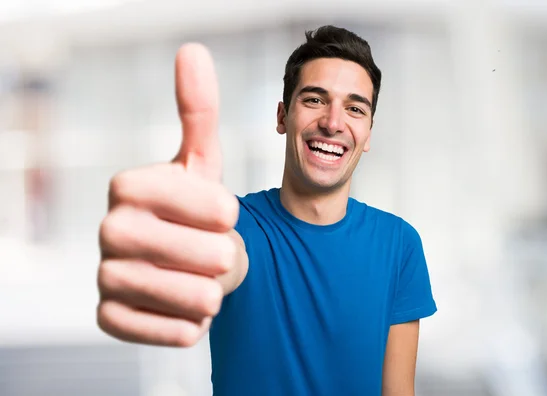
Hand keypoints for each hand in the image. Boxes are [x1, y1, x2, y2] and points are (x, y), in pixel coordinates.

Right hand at [96, 43, 241, 346]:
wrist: (181, 261)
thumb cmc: (195, 210)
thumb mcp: (201, 161)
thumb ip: (197, 110)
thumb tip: (191, 51)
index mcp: (128, 185)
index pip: (207, 204)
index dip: (224, 213)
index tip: (221, 213)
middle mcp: (108, 228)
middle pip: (203, 253)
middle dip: (223, 255)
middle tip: (214, 251)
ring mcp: (106, 275)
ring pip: (190, 297)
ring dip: (210, 291)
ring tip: (202, 279)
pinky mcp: (109, 318)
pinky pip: (169, 331)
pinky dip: (188, 325)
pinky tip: (184, 309)